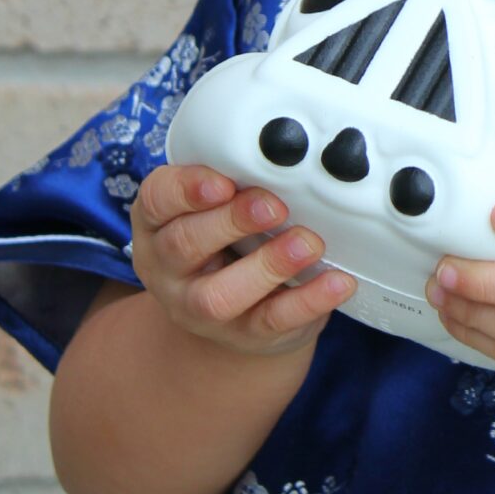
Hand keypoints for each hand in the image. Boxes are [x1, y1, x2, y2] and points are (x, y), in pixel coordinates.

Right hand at [130, 163, 356, 359]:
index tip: (223, 182)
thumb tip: (286, 157)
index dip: (186, 189)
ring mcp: (200, 308)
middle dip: (231, 222)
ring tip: (307, 243)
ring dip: (268, 265)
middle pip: (184, 245)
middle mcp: (169, 268)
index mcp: (158, 223)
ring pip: (220, 295)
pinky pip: (272, 322)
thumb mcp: (216, 206)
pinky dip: (308, 300)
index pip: (157, 199)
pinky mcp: (244, 335)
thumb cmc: (226, 240)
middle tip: (273, 206)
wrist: (233, 311)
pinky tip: (337, 281)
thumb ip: (236, 181)